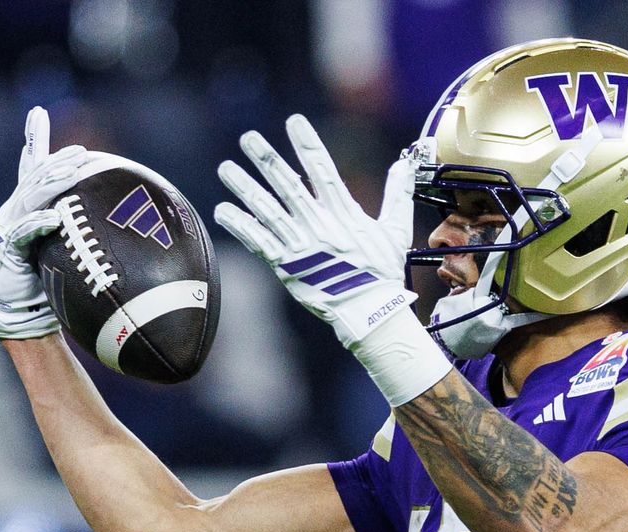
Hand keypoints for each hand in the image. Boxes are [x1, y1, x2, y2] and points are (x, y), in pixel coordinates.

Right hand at [0, 107, 87, 338]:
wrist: (29, 313)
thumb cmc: (52, 281)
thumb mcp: (71, 250)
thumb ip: (87, 231)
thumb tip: (130, 220)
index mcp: (29, 207)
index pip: (33, 168)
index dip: (34, 139)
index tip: (39, 112)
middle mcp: (15, 212)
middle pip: (35, 180)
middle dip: (56, 163)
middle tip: (80, 153)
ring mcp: (9, 230)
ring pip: (30, 199)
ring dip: (51, 184)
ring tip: (71, 172)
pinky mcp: (8, 250)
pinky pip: (23, 232)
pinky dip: (38, 223)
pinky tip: (54, 217)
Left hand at [214, 114, 416, 347]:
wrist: (370, 313)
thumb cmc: (383, 273)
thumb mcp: (395, 231)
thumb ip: (398, 194)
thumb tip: (405, 164)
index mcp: (345, 214)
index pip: (324, 170)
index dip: (308, 144)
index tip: (294, 121)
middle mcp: (320, 226)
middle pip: (288, 186)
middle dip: (267, 160)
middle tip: (248, 138)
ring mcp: (301, 246)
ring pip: (268, 211)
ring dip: (245, 188)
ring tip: (226, 168)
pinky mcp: (288, 267)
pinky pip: (259, 243)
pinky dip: (241, 226)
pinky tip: (223, 211)